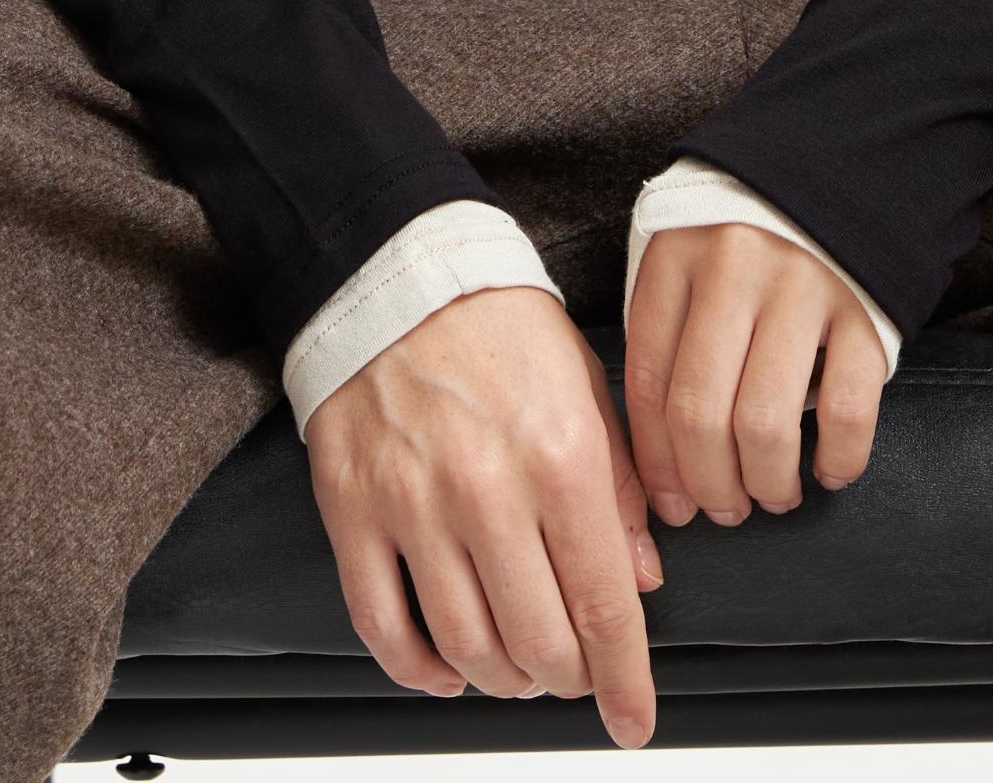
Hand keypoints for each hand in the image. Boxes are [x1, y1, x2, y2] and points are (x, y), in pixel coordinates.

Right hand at [304, 284, 661, 747]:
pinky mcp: (353, 510)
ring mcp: (413, 504)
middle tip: (572, 674)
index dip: (624, 680)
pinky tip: (446, 669)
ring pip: (466, 647)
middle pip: (538, 642)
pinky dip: (419, 670)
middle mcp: (487, 489)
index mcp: (559, 455)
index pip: (604, 604)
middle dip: (566, 679)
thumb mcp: (586, 386)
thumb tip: (638, 579)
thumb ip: (621, 486)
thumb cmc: (497, 322)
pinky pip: (383, 626)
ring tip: (517, 669)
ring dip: (501, 680)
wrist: (397, 272)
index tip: (633, 720)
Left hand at [623, 221, 888, 526]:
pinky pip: (847, 409)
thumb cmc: (745, 239)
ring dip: (767, 483)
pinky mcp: (862, 306)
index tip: (674, 505)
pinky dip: (838, 459)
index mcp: (677, 256)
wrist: (838, 168)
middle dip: (710, 486)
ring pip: (766, 423)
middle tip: (724, 510)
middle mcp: (733, 267)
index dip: (658, 464)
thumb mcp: (686, 263)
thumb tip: (662, 469)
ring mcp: (801, 284)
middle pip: (701, 414)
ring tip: (772, 494)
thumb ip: (669, 339)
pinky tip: (828, 471)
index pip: (651, 384)